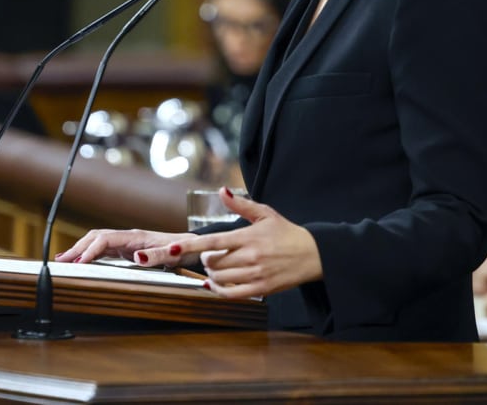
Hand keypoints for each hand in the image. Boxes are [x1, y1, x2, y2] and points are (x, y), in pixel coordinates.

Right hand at [54, 229, 195, 266]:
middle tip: (60, 262)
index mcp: (136, 236)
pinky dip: (89, 253)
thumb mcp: (173, 253)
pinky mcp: (127, 249)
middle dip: (77, 248)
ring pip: (96, 242)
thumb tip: (137, 256)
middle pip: (96, 238)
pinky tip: (80, 261)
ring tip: (62, 260)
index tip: (79, 262)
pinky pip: (103, 249)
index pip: (106, 240)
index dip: (91, 250)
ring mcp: (126, 242)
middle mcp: (128, 237)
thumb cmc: (183, 249)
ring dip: (79, 249)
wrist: (192, 245)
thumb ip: (156, 255)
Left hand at [135, 188, 322, 298]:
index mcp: (248, 237)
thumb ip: (241, 205)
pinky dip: (218, 291)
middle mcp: (250, 256)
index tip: (174, 248)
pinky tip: (214, 285)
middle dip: (206, 259)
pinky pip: (231, 294)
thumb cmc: (287, 233)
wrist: (313, 254)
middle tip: (212, 255)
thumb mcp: (266, 214)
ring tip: (217, 266)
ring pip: (219, 278)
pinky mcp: (260, 289)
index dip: (190, 246)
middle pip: (212, 262)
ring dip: (211, 274)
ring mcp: (255, 275)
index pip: (213, 241)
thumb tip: (222, 191)